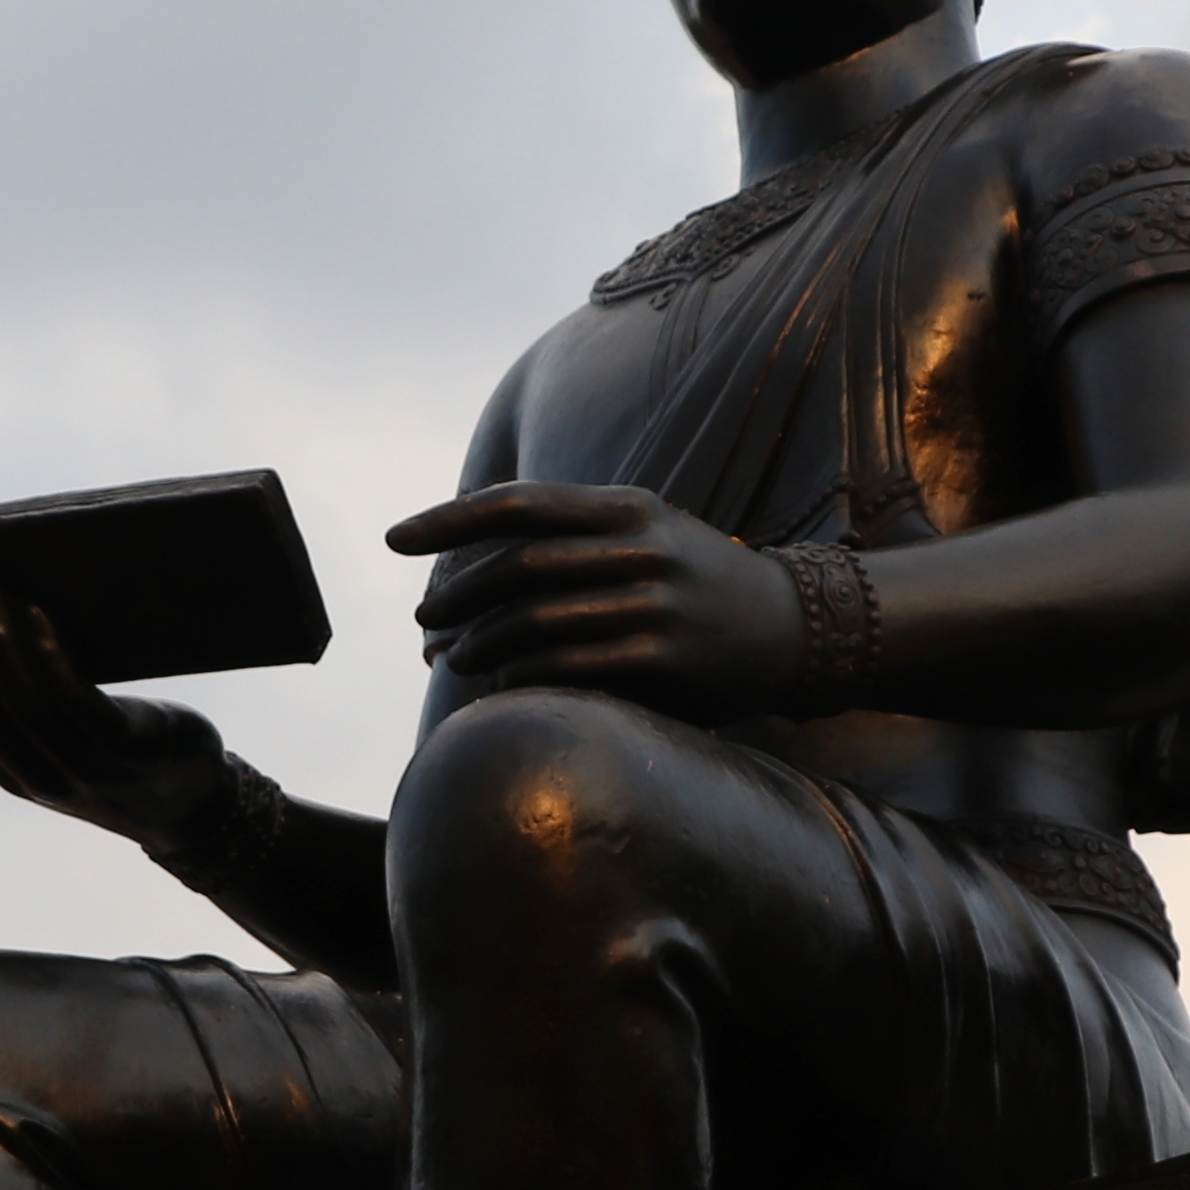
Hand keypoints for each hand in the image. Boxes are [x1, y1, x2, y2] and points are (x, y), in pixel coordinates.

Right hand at [0, 577, 235, 841]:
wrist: (195, 806)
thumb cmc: (120, 759)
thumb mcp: (61, 748)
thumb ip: (24, 715)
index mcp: (13, 776)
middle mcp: (40, 779)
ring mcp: (84, 769)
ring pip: (24, 701)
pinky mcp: (126, 750)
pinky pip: (76, 701)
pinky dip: (50, 656)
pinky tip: (39, 615)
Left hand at [391, 480, 806, 716]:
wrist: (792, 628)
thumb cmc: (693, 582)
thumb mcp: (644, 534)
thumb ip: (572, 537)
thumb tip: (474, 559)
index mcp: (626, 507)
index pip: (518, 504)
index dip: (448, 520)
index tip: (396, 538)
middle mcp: (639, 548)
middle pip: (517, 566)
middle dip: (456, 594)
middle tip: (422, 619)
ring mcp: (654, 603)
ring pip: (535, 621)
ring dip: (480, 642)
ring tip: (451, 657)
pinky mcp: (663, 659)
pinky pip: (570, 667)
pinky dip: (522, 676)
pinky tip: (499, 685)